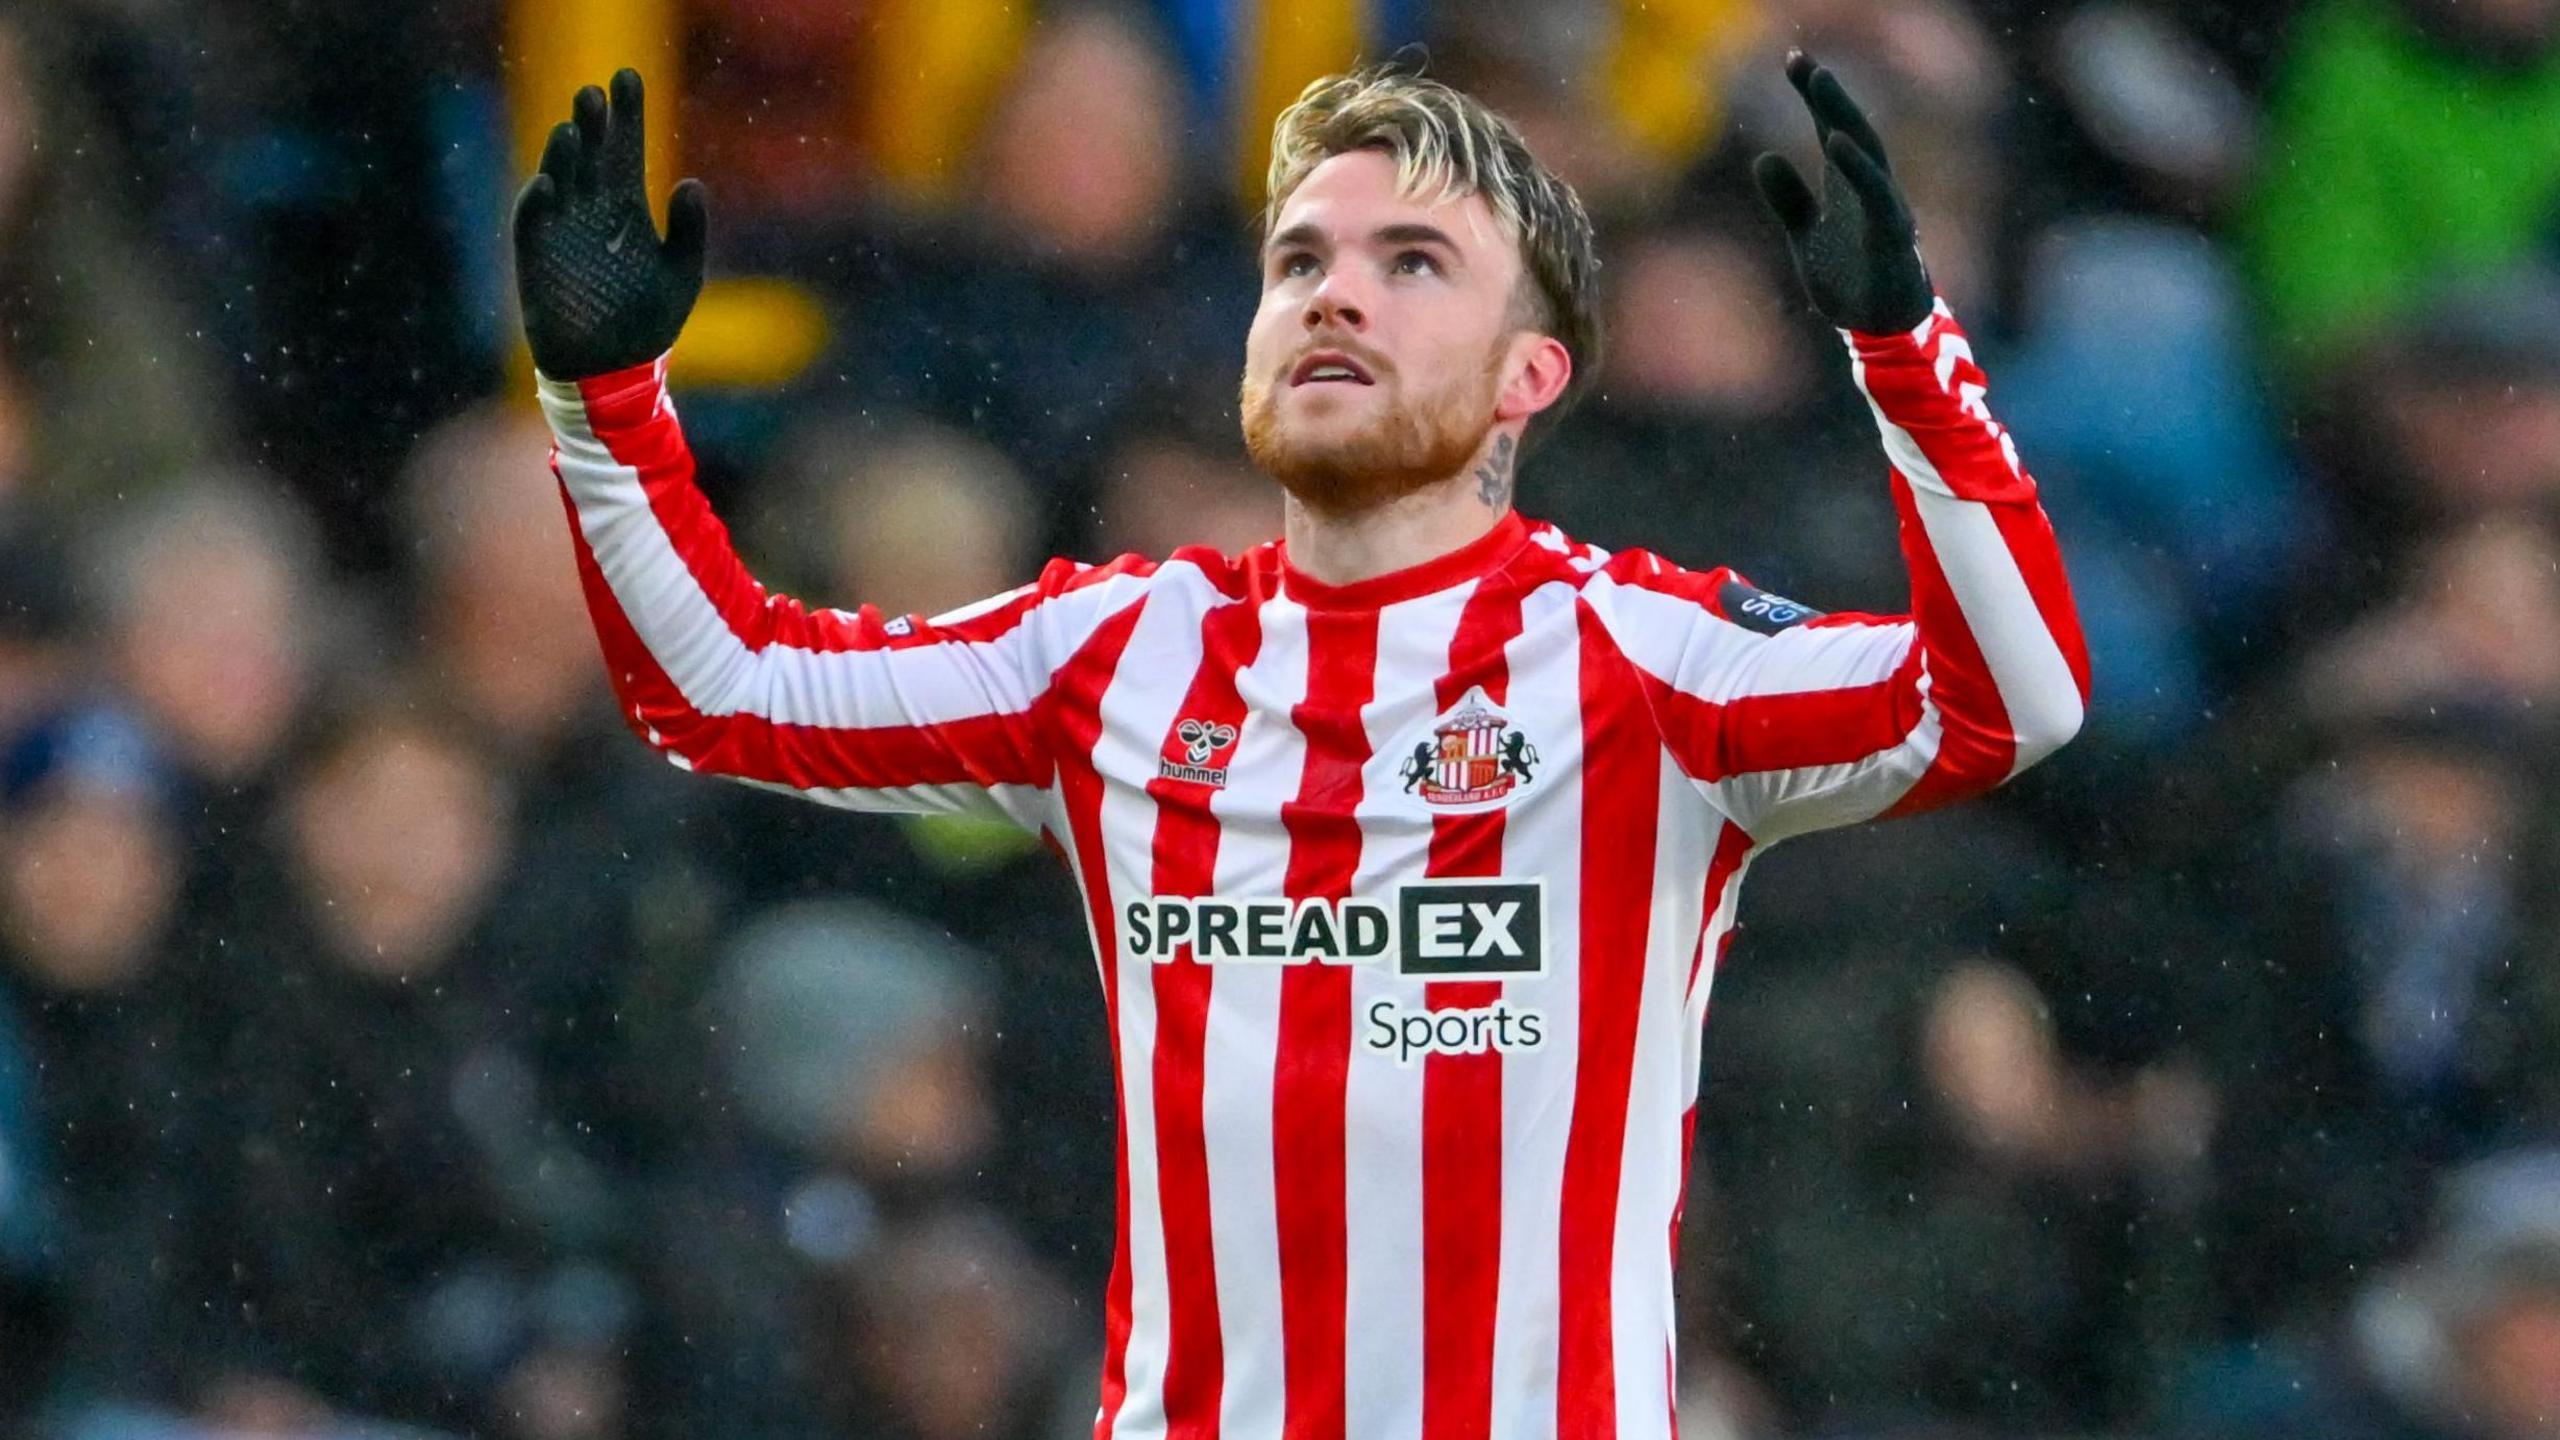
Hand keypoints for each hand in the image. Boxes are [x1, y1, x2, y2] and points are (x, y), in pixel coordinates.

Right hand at [512, 69, 707, 380]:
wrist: (613, 372)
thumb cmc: (647, 323)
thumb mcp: (680, 276)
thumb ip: (687, 232)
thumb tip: (691, 183)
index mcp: (626, 209)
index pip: (625, 150)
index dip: (627, 115)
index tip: (629, 76)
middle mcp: (590, 212)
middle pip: (590, 156)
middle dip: (593, 124)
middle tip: (596, 92)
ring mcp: (561, 232)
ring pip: (560, 180)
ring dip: (565, 155)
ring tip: (574, 129)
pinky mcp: (536, 259)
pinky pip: (533, 223)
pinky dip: (539, 202)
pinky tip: (550, 182)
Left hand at [1751, 52, 1934, 334]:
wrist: (1883, 332)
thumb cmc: (1851, 283)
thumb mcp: (1806, 238)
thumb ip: (1789, 199)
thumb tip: (1763, 157)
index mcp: (1847, 189)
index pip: (1832, 130)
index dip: (1815, 97)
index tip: (1794, 60)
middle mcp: (1869, 190)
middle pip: (1850, 130)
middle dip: (1827, 95)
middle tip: (1801, 60)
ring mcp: (1884, 209)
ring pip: (1866, 152)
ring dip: (1842, 115)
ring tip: (1819, 83)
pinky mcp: (1891, 235)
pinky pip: (1876, 192)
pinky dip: (1857, 166)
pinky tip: (1836, 140)